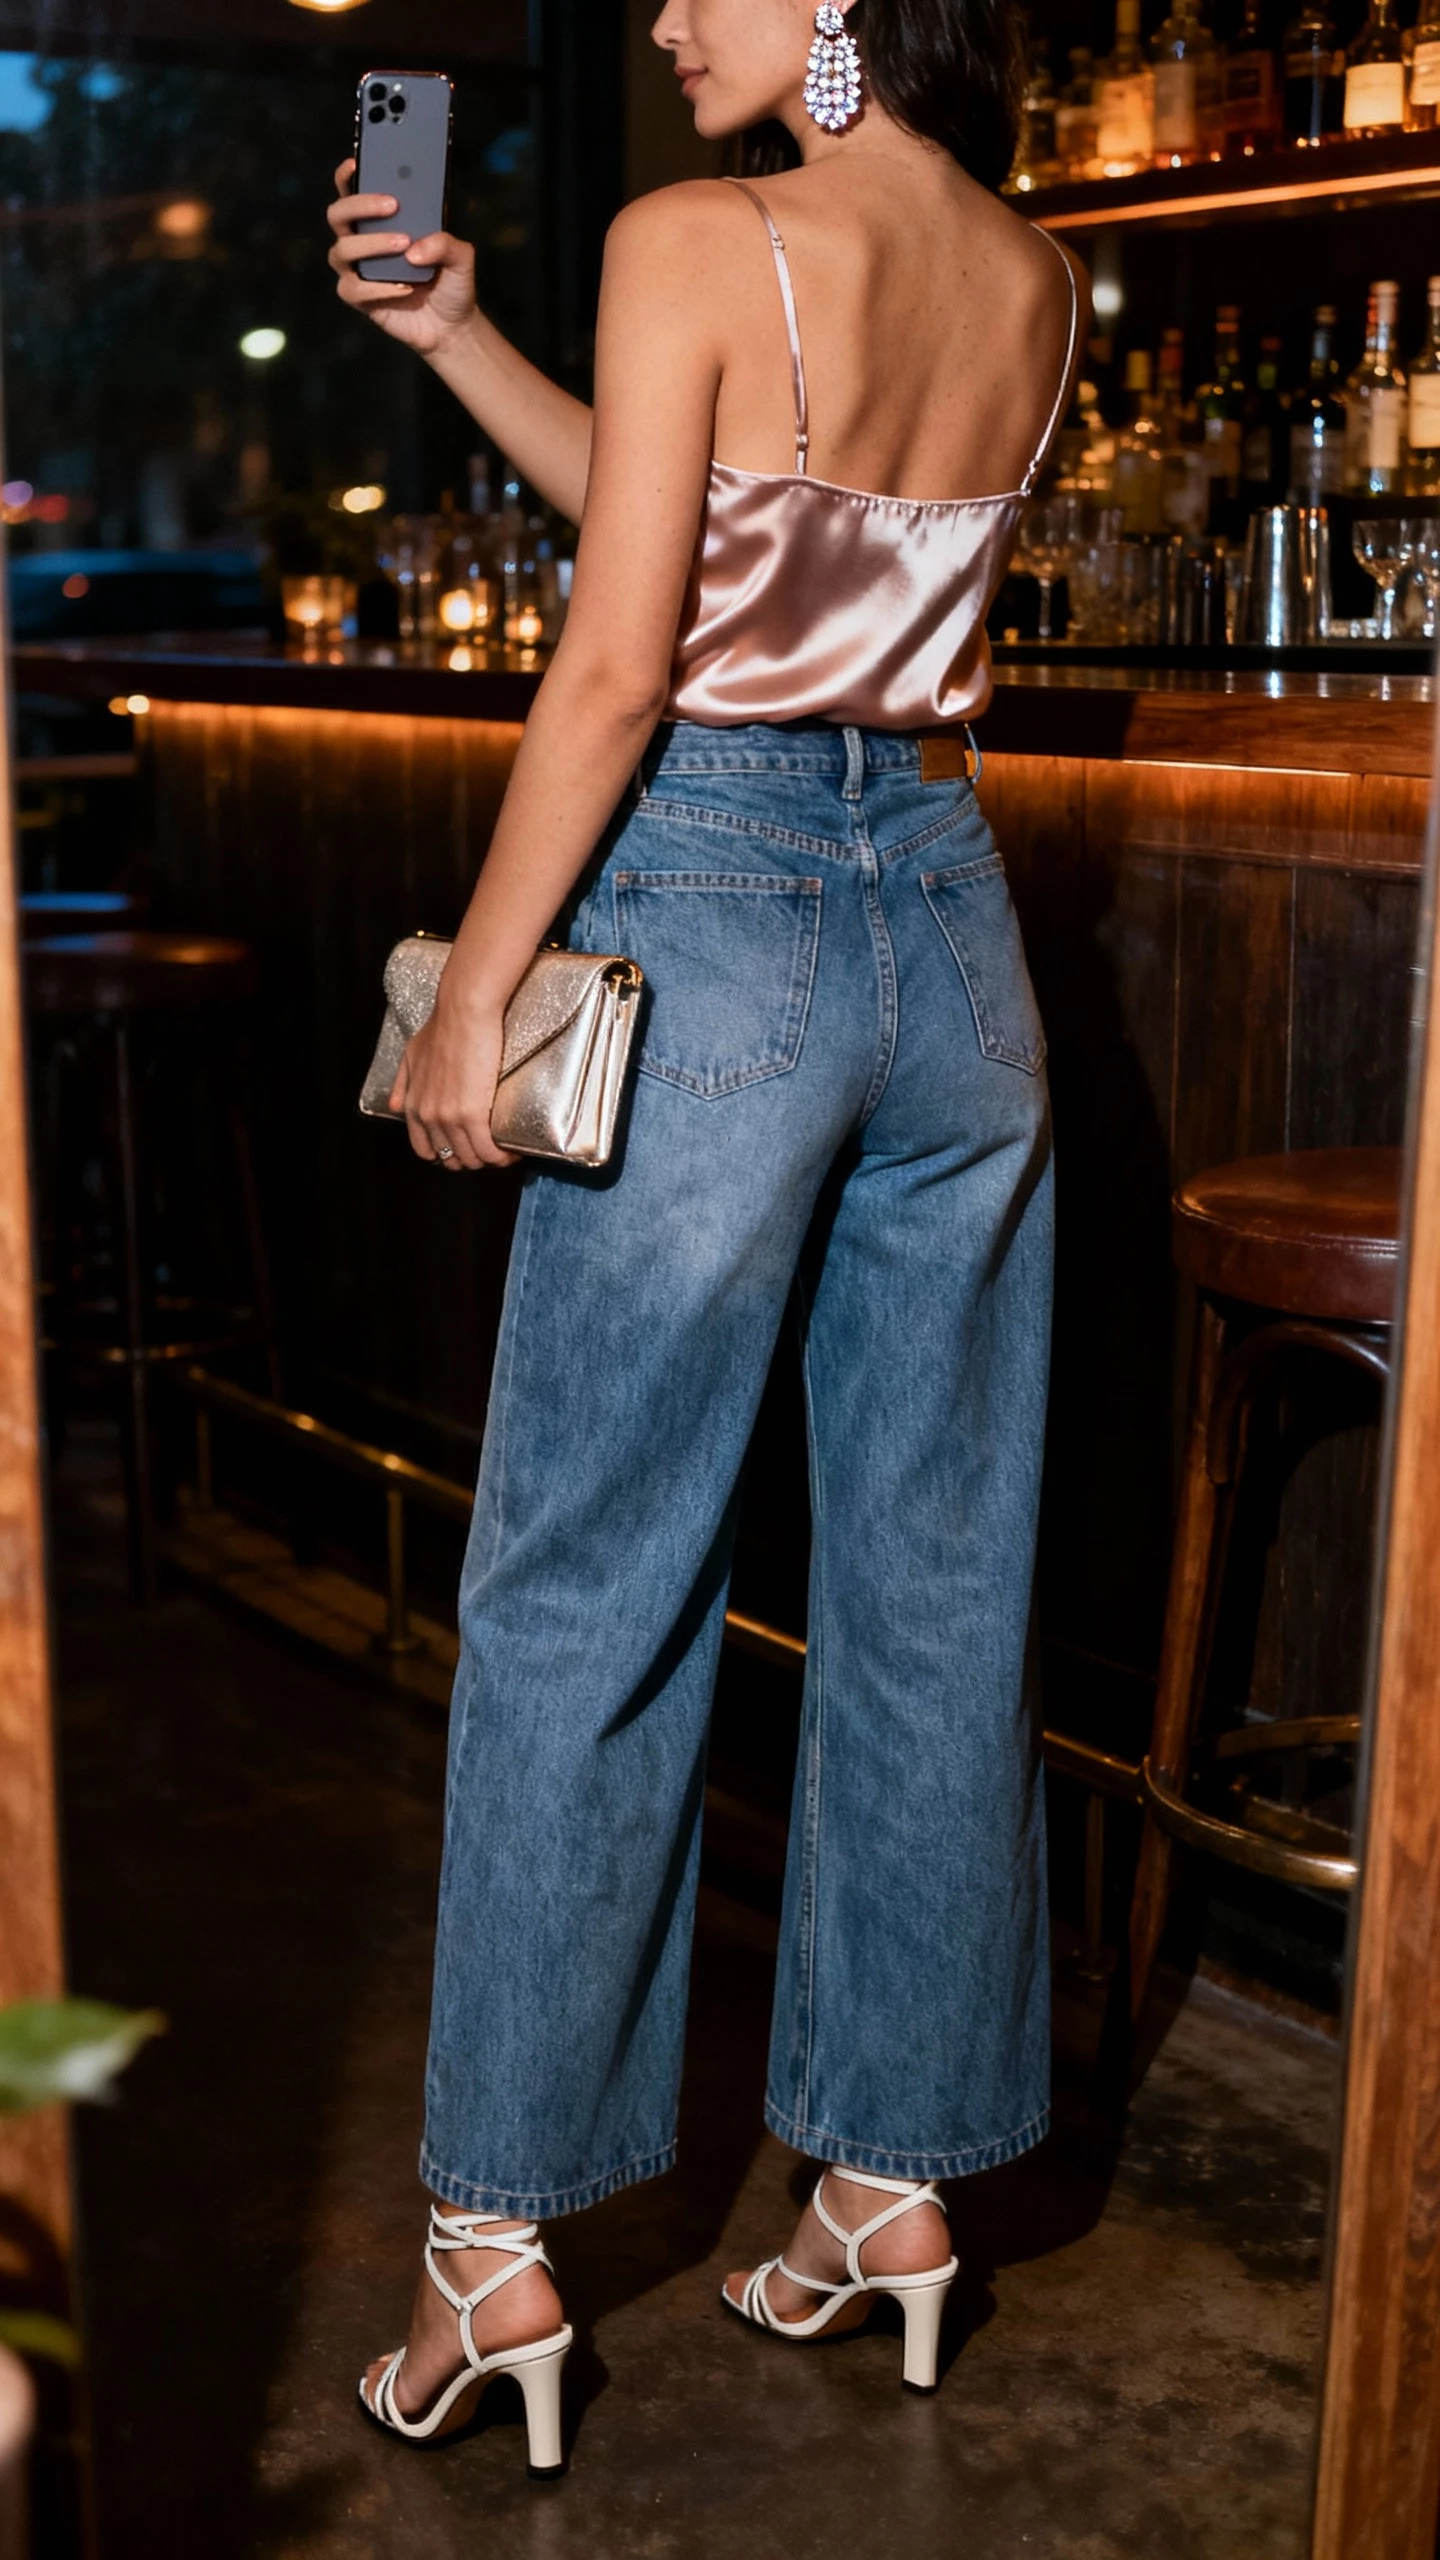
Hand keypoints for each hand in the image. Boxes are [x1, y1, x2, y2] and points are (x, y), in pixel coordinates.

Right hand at [326, 157, 478, 357]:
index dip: (347, 176)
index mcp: (379, 221)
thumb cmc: (451, 282)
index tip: (357, 163)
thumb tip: (415, 248)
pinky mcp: (359, 298)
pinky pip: (352, 289)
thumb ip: (446, 243)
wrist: (452, 325)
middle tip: (392, 206)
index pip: (352, 191)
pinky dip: (376, 288)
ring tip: (404, 247)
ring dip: (371, 245)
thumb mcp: (461, 258)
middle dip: (360, 206)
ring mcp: (358, 269)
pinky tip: (403, 288)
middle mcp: (362, 240)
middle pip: (338, 214)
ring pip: (341, 250)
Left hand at [387, 990, 516, 1171]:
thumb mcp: (412, 1055)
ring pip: (472, 1158)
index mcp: (414, 1105)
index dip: (445, 1154)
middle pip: (450, 1159)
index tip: (463, 1148)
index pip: (424, 1149)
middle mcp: (428, 1116)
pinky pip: (488, 1150)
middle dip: (470, 1160)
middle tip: (489, 1150)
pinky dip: (502, 1157)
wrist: (463, 1012)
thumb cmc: (442, 1027)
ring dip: (490, 1161)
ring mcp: (449, 1118)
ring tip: (506, 1154)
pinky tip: (512, 1153)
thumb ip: (403, 1083)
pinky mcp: (472, 1115)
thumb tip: (395, 1107)